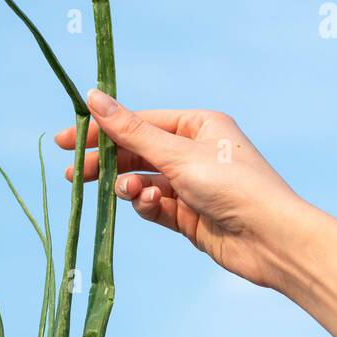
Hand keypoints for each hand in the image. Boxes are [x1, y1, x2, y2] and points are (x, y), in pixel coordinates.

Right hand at [56, 89, 336, 336]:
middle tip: (71, 174)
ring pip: (143, 182)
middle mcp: (195, 152)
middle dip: (107, 164)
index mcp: (198, 126)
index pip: (139, 122)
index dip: (102, 130)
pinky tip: (150, 206)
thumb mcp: (176, 153)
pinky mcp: (189, 216)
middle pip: (136, 153)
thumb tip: (93, 96)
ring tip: (125, 192)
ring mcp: (192, 186)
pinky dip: (147, 206)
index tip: (66, 140)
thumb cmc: (232, 185)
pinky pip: (155, 206)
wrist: (270, 239)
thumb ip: (130, 130)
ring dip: (130, 187)